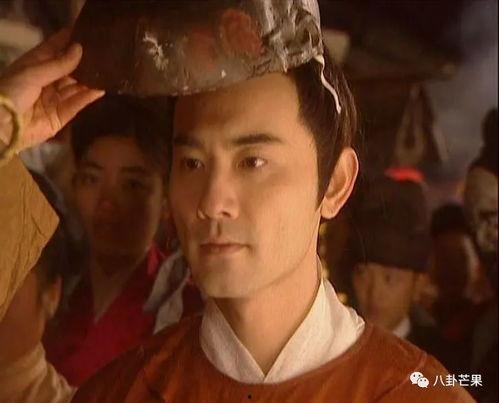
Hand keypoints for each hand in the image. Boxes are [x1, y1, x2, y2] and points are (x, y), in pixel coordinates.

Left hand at [0, 28, 104, 149]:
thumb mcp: (33, 73)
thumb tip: (80, 48)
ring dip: (89, 79)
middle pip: (69, 68)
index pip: (55, 48)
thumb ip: (59, 64)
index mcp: (34, 65)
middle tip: (103, 52)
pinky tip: (100, 89)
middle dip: (84, 61)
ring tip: (107, 71)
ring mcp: (54, 99)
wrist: (3, 124)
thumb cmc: (12, 92)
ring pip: (75, 86)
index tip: (87, 31)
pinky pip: (77, 104)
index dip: (69, 39)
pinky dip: (88, 97)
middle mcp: (46, 80)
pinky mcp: (60, 116)